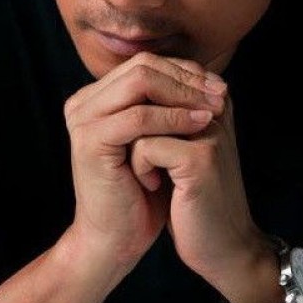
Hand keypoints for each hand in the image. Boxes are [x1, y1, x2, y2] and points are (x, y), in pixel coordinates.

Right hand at [63, 52, 225, 272]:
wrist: (118, 238)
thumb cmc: (142, 191)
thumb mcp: (158, 139)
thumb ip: (168, 104)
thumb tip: (206, 71)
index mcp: (97, 97)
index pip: (146, 63)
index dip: (185, 70)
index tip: (220, 86)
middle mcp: (83, 102)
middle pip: (143, 66)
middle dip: (186, 77)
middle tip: (220, 93)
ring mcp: (82, 118)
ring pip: (140, 82)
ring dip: (184, 93)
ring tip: (214, 108)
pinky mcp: (89, 140)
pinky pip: (138, 116)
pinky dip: (173, 117)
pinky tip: (200, 124)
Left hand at [130, 58, 265, 294]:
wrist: (222, 247)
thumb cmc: (193, 196)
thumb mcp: (179, 145)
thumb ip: (162, 112)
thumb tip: (121, 83)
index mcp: (212, 97)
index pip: (156, 72)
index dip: (135, 107)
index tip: (138, 142)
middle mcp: (215, 104)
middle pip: (148, 87)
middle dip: (131, 124)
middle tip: (135, 155)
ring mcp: (210, 129)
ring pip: (141, 117)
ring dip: (133, 148)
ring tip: (148, 172)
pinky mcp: (200, 157)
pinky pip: (145, 146)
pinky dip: (140, 169)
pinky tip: (154, 186)